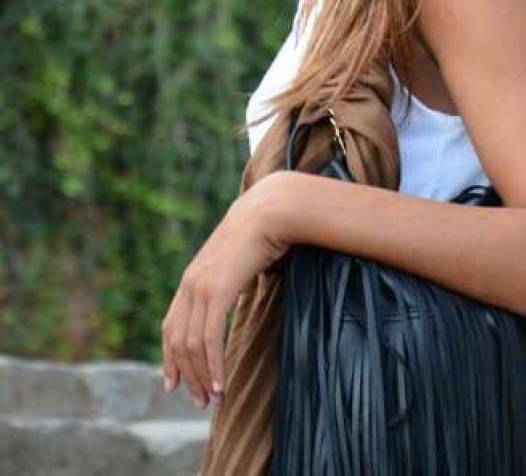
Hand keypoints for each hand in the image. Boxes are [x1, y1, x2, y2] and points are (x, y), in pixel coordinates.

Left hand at [161, 173, 289, 408]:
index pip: (171, 326)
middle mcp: (190, 284)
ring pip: (193, 345)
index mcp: (192, 279)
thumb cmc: (260, 235)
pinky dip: (214, 366)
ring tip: (213, 399)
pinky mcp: (217, 290)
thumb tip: (236, 298)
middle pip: (178, 341)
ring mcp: (201, 287)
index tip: (172, 384)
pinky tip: (221, 384)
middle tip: (200, 401)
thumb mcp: (238, 264)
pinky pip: (210, 339)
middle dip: (187, 375)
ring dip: (201, 377)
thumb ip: (230, 284)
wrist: (268, 211)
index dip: (169, 357)